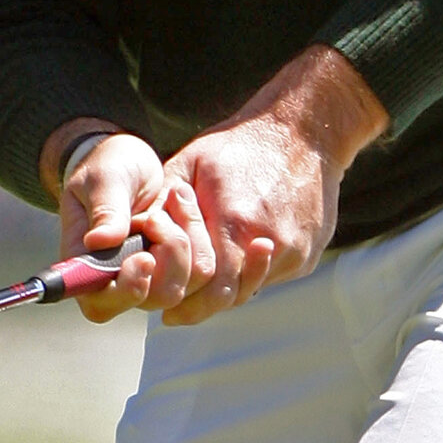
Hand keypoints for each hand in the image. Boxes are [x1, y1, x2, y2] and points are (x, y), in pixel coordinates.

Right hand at [49, 128, 215, 323]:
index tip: (145, 258)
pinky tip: (183, 204)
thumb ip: (104, 209)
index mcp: (86, 263)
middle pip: (148, 300)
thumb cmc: (107, 167)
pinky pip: (198, 269)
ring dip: (183, 243)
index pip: (99, 302)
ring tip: (170, 202)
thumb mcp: (103, 179)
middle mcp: (115, 278)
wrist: (129, 160)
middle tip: (156, 217)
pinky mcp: (173, 266)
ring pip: (178, 288)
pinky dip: (198, 235)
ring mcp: (147, 275)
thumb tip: (98, 241)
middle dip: (166, 260)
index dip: (125, 292)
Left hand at [159, 45, 386, 326]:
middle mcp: (268, 241)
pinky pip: (274, 276)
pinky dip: (252, 272)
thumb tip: (135, 235)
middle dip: (202, 306)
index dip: (184, 303)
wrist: (304, 131)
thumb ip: (165, 203)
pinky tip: (241, 252)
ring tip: (208, 280)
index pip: (205, 286)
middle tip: (179, 311)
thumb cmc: (241, 145)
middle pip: (230, 297)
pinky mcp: (308, 253)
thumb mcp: (192, 162)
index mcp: (234, 220)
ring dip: (228, 288)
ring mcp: (294, 250)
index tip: (168, 312)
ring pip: (252, 288)